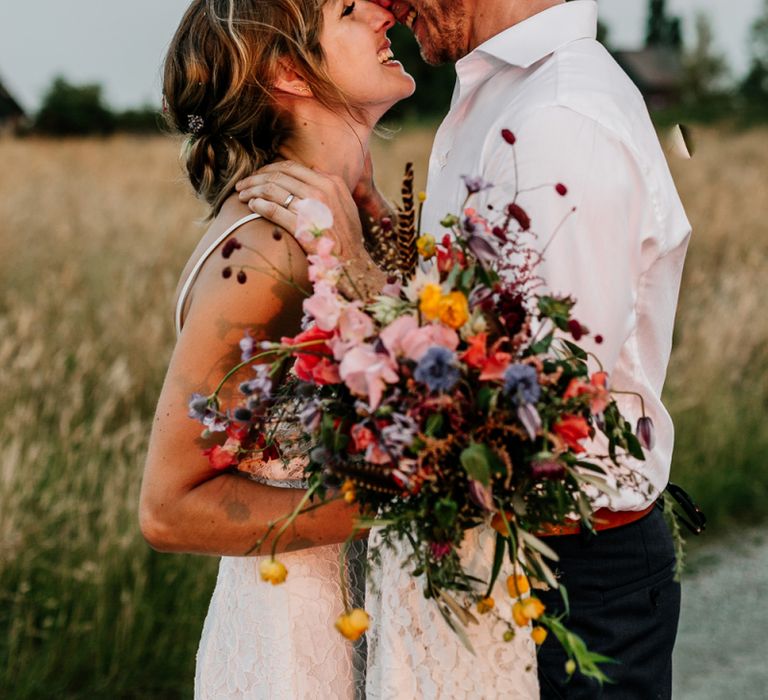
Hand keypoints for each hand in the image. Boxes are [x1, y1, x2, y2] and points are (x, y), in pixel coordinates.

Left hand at [235, 162, 387, 297]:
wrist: (351, 263)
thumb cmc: (346, 237)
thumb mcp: (345, 204)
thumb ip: (329, 187)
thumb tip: (311, 171)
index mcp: (331, 183)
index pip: (291, 167)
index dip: (269, 169)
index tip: (258, 176)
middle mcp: (321, 191)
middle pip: (278, 176)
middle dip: (255, 178)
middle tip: (241, 185)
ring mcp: (311, 208)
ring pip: (272, 190)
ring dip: (252, 190)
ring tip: (241, 195)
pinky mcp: (301, 226)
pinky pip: (274, 210)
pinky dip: (259, 205)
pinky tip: (251, 206)